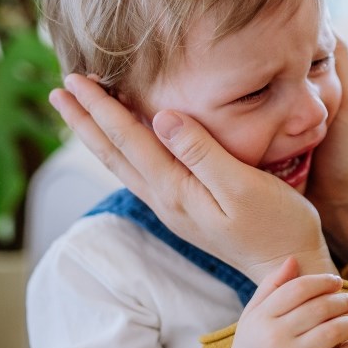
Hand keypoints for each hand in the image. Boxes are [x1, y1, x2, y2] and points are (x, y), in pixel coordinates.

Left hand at [49, 74, 334, 280]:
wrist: (288, 267)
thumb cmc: (277, 225)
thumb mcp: (243, 186)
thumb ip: (202, 152)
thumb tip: (161, 117)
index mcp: (176, 190)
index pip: (128, 140)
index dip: (101, 108)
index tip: (75, 80)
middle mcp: (166, 200)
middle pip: (114, 154)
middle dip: (85, 121)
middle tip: (59, 91)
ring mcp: (174, 208)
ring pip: (124, 165)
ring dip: (98, 136)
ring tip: (78, 113)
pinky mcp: (186, 209)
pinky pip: (141, 172)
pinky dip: (123, 150)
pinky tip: (123, 144)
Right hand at [219, 258, 347, 347]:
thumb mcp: (252, 315)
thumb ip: (272, 286)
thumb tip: (293, 260)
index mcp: (262, 316)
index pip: (300, 288)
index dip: (323, 281)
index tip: (337, 282)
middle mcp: (273, 336)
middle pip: (320, 308)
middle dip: (343, 301)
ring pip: (331, 333)